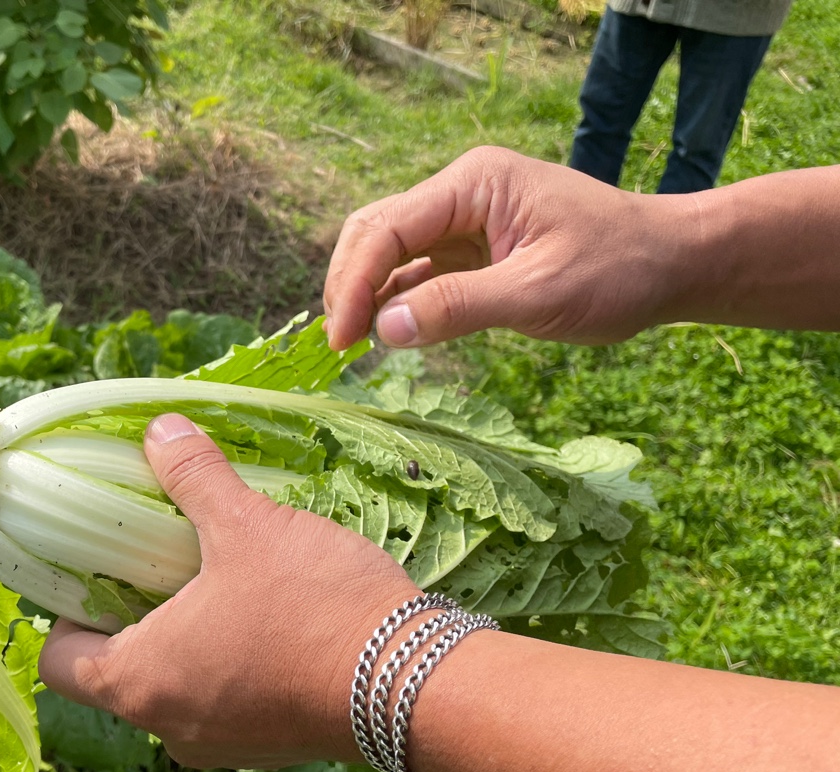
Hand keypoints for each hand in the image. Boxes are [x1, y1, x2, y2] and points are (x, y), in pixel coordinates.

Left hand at [38, 414, 416, 768]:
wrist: (413, 682)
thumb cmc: (312, 605)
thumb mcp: (246, 525)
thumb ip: (192, 476)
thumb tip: (159, 430)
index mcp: (140, 682)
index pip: (60, 661)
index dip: (65, 610)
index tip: (96, 567)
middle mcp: (170, 728)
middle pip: (117, 674)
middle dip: (130, 617)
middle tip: (157, 559)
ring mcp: (223, 746)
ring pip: (174, 689)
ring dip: (183, 640)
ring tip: (215, 580)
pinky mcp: (270, 747)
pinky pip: (225, 703)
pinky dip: (229, 664)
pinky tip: (264, 615)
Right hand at [322, 146, 698, 350]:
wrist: (672, 265)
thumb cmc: (618, 270)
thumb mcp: (538, 292)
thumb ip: (459, 307)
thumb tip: (384, 329)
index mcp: (474, 184)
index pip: (388, 228)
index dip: (354, 283)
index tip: (343, 340)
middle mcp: (460, 194)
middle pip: (375, 232)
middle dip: (348, 285)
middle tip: (339, 346)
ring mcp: (464, 221)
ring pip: (389, 253)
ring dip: (366, 296)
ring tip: (351, 347)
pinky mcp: (472, 251)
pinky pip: (417, 272)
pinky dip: (394, 302)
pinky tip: (383, 334)